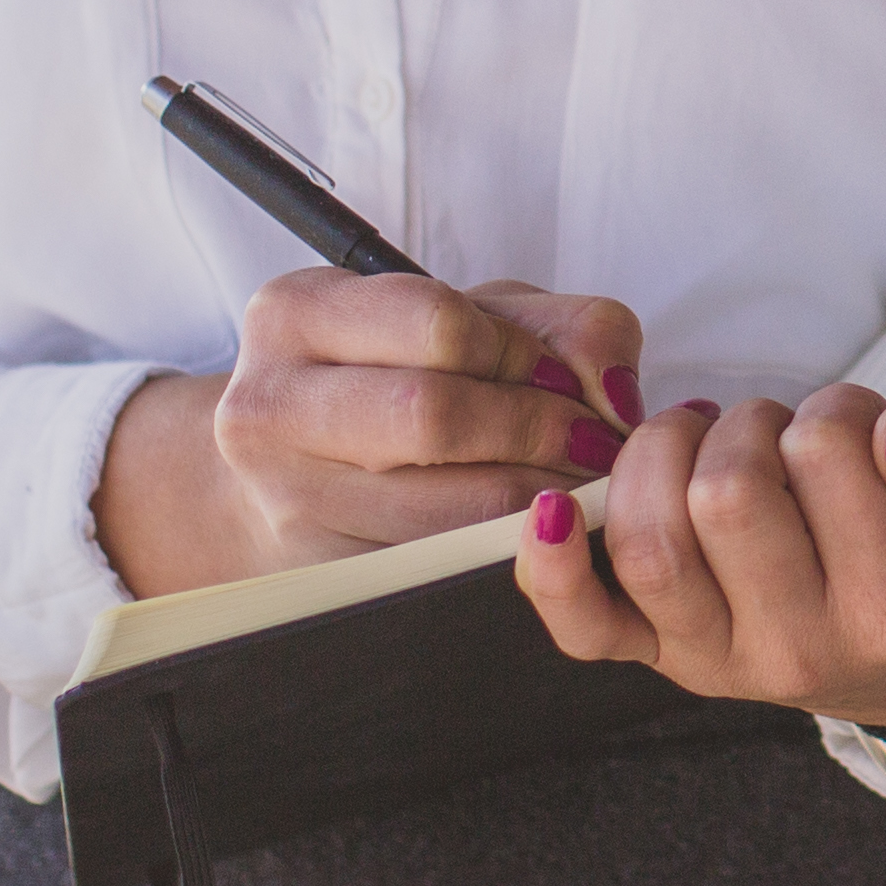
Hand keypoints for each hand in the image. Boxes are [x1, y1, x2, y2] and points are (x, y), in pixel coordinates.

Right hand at [91, 274, 643, 599]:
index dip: (522, 352)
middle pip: (433, 414)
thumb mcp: (470, 320)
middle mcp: (268, 403)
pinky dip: (510, 546)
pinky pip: (441, 565)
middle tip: (598, 445)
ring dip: (542, 498)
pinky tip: (536, 526)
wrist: (286, 470)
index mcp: (298, 312)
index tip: (568, 379)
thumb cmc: (395, 376)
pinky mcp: (320, 573)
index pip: (437, 321)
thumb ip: (562, 329)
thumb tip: (617, 394)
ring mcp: (285, 498)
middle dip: (539, 430)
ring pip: (447, 509)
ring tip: (582, 486)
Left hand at [513, 384, 885, 735]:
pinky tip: (549, 511)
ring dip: (667, 455)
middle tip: (786, 437)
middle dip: (751, 424)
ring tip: (712, 446)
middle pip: (726, 493)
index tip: (863, 430)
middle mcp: (796, 646)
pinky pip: (585, 626)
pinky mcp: (662, 658)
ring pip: (648, 538)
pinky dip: (549, 569)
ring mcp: (717, 659)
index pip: (830, 451)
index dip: (840, 407)